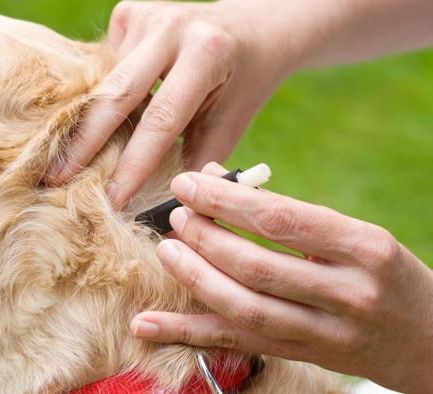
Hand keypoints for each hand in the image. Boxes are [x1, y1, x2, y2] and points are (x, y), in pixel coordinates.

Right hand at [45, 0, 292, 207]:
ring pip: (105, 81)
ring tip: (66, 159)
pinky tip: (103, 113)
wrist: (251, 28)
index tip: (112, 200)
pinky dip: (102, 95)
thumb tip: (158, 208)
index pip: (161, 119)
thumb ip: (195, 161)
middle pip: (116, 94)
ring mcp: (145, 15)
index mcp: (206, 54)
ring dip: (90, 121)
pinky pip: (105, 66)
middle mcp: (171, 28)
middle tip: (56, 180)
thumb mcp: (230, 124)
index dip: (134, 164)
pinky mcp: (128, 13)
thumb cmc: (242, 84)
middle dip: (84, 143)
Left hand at [131, 162, 432, 393]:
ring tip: (166, 251)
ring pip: (246, 309)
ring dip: (195, 279)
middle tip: (176, 215)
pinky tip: (146, 324)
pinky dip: (187, 333)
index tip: (188, 183)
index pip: (283, 220)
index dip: (227, 201)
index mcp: (364, 248)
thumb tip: (215, 179)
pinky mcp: (304, 358)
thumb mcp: (351, 234)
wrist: (427, 338)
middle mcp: (349, 293)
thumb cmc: (380, 270)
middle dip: (206, 238)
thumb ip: (285, 211)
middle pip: (258, 267)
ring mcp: (328, 334)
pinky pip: (237, 344)